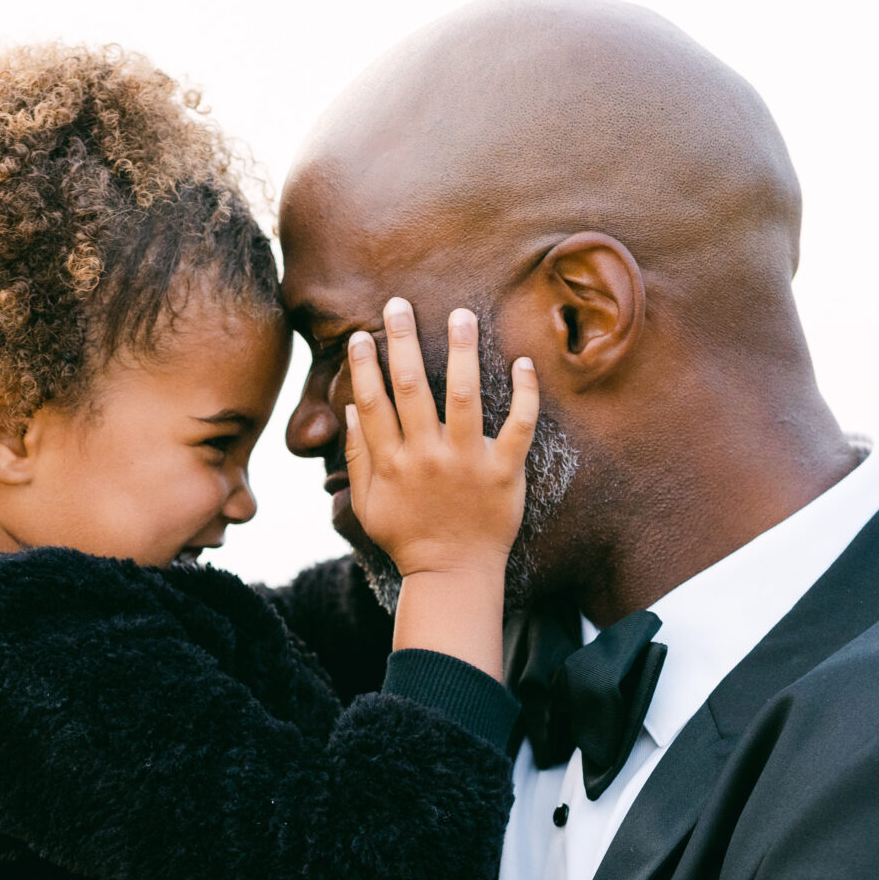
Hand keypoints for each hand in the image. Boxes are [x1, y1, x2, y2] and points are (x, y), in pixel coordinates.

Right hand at [342, 300, 538, 676]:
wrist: (453, 575)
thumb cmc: (407, 538)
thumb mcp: (366, 504)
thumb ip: (356, 456)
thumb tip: (353, 408)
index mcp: (391, 462)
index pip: (372, 402)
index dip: (365, 365)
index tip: (364, 334)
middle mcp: (426, 456)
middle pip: (411, 388)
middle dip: (402, 342)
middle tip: (401, 304)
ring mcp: (467, 462)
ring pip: (464, 397)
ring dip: (461, 352)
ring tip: (462, 315)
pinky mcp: (504, 473)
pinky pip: (518, 427)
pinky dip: (525, 395)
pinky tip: (523, 362)